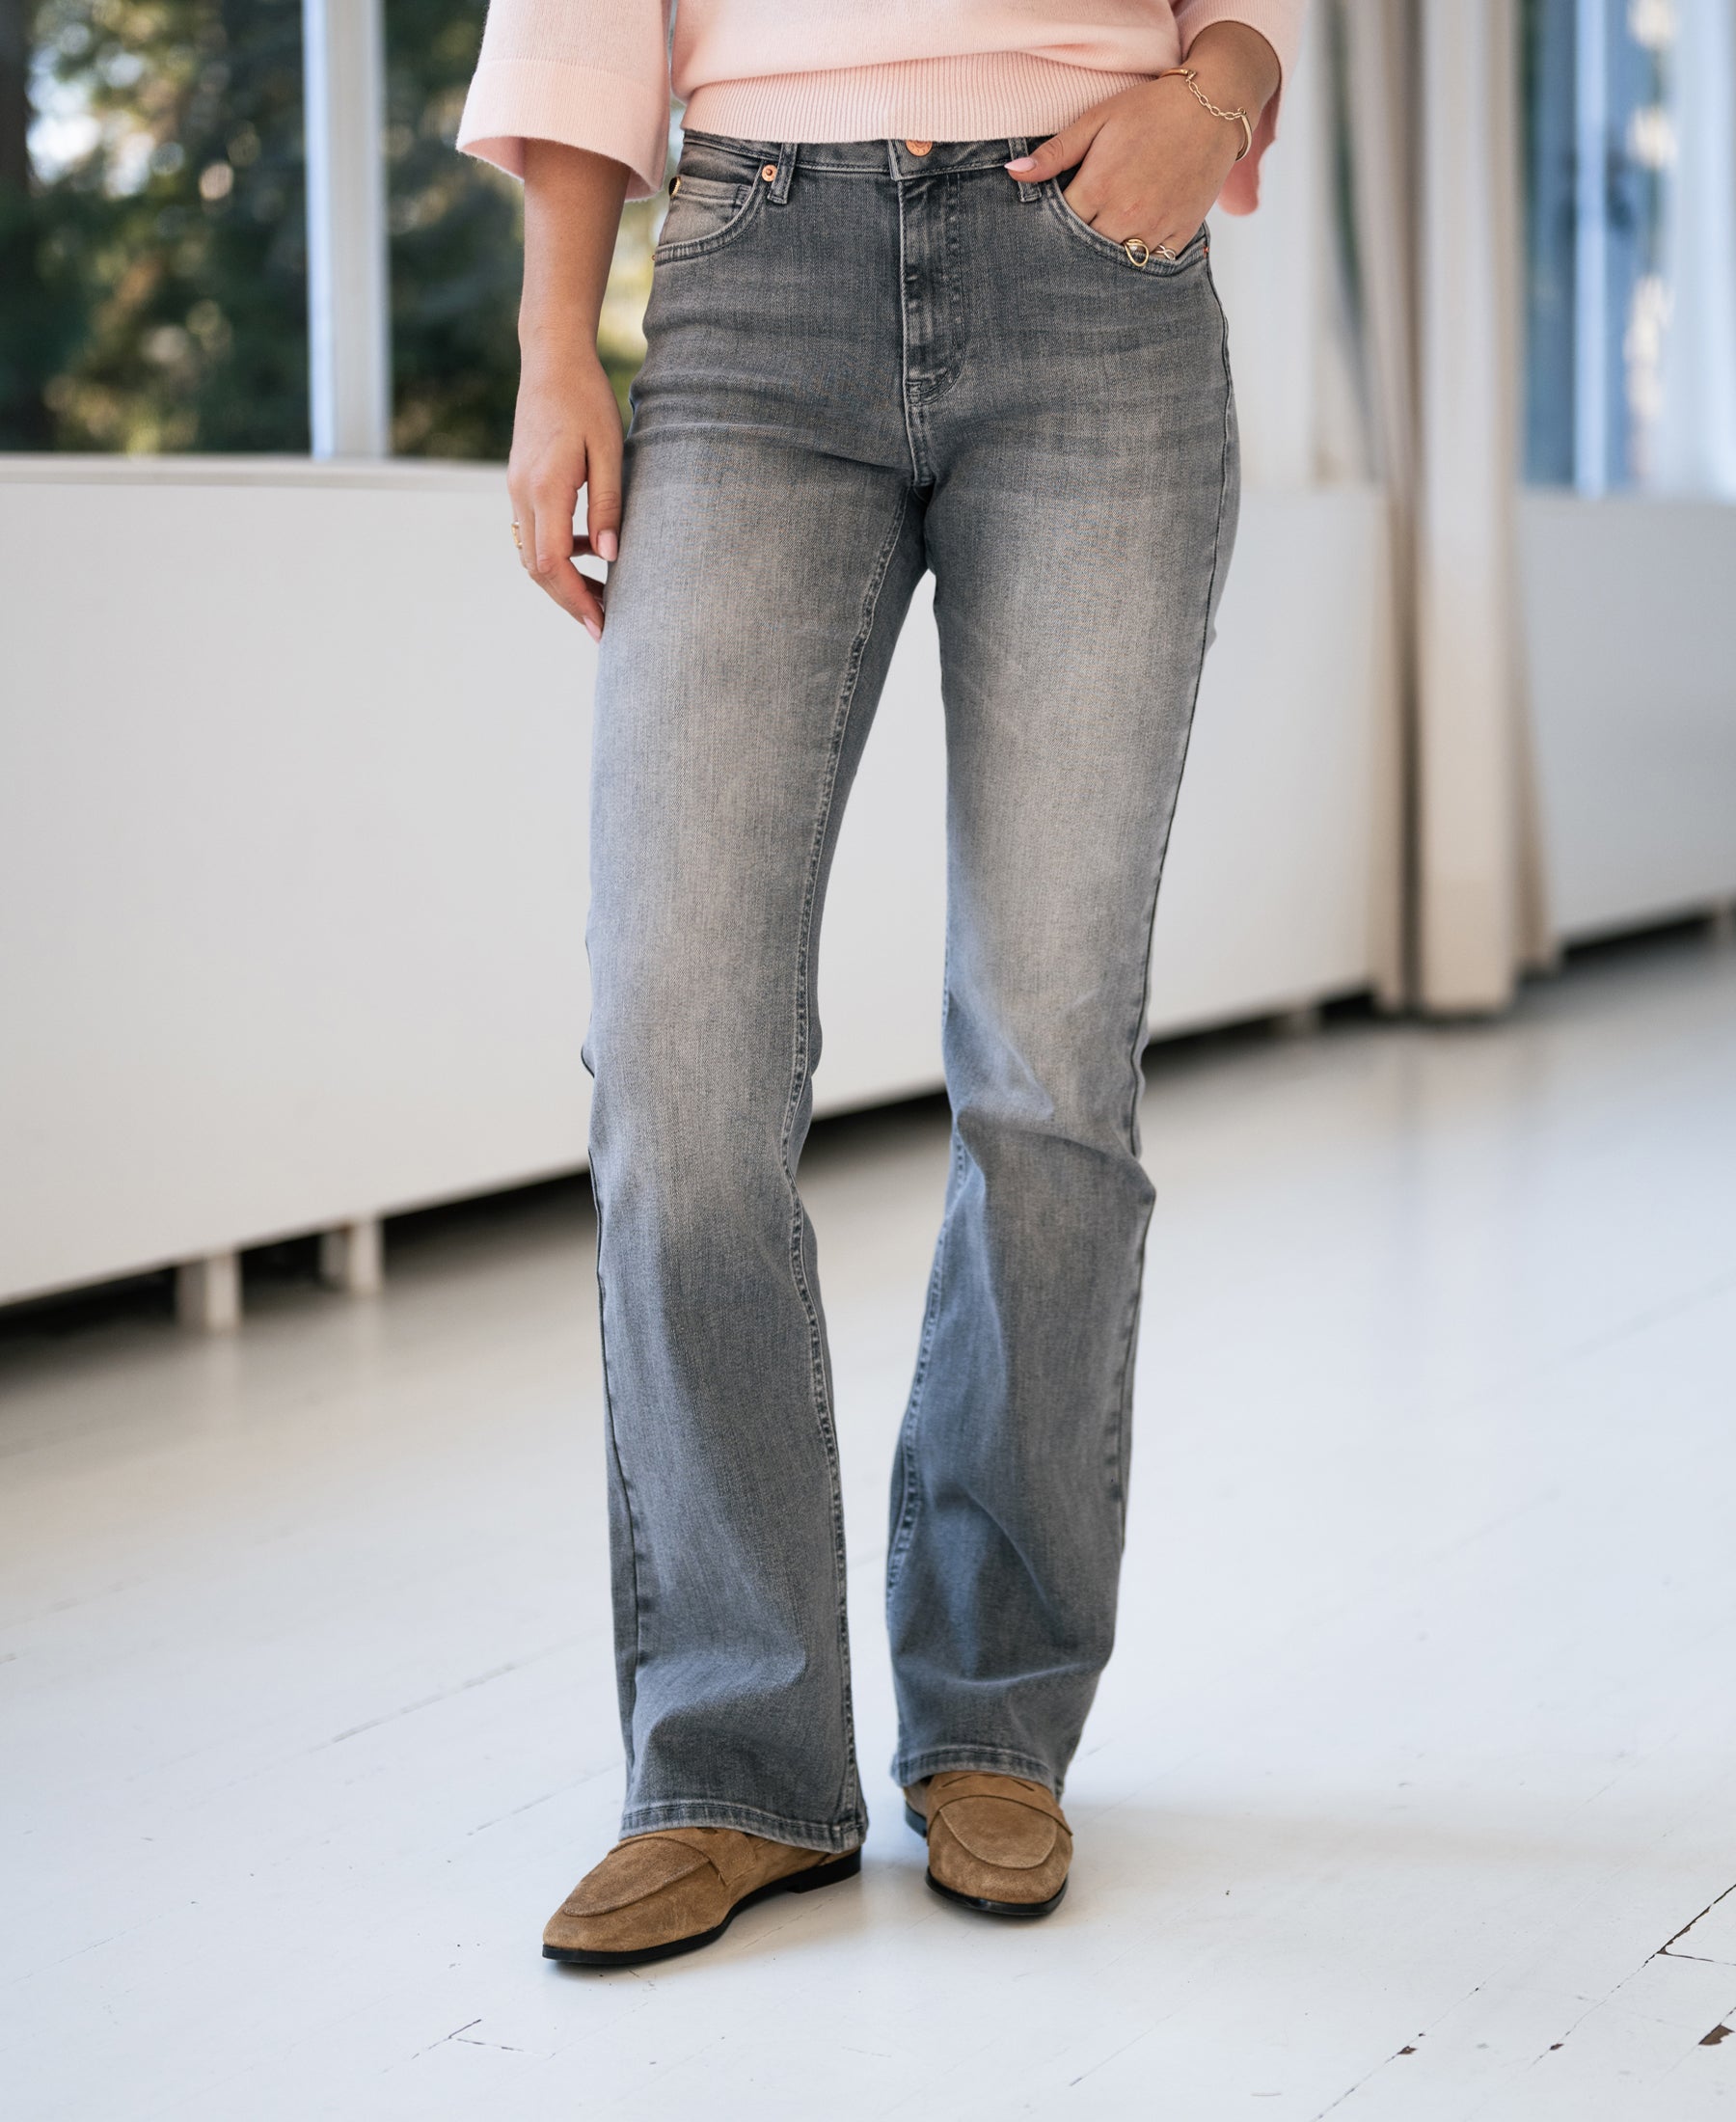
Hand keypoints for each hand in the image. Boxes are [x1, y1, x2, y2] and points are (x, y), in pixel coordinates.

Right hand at [508, 341, 621, 639]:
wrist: (551, 360)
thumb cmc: (587, 399)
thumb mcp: (609, 451)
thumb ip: (608, 505)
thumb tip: (610, 557)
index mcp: (545, 488)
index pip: (554, 564)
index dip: (577, 600)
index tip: (603, 624)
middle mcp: (522, 494)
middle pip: (538, 569)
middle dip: (570, 602)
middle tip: (605, 626)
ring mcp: (515, 490)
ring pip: (532, 556)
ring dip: (563, 582)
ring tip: (602, 597)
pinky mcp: (520, 485)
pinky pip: (533, 534)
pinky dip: (557, 554)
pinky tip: (590, 552)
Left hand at [1006, 22, 1279, 255]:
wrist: (1212, 106)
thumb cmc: (1149, 109)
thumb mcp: (1096, 120)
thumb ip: (1055, 152)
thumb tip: (1013, 174)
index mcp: (1098, 187)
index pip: (1060, 227)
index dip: (1052, 229)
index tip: (1051, 226)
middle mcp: (1125, 214)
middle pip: (1085, 252)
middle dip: (1076, 250)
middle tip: (1073, 244)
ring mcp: (1155, 228)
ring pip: (1118, 264)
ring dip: (1107, 259)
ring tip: (1102, 248)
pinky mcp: (1181, 233)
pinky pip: (1154, 264)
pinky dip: (1141, 260)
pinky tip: (1132, 249)